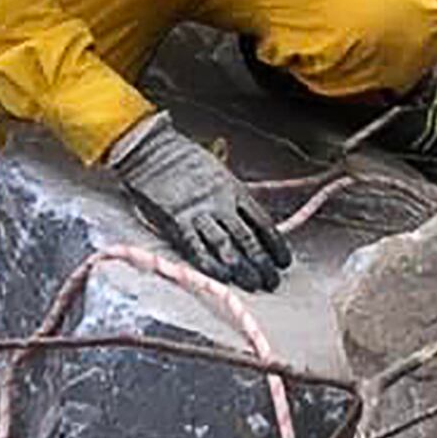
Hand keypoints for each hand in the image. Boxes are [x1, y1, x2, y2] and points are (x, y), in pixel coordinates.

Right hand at [105, 113, 288, 289]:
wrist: (152, 152)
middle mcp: (220, 204)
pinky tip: (223, 278)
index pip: (263, 222)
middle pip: (248, 238)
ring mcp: (199, 214)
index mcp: (234, 190)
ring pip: (226, 246)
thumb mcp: (219, 172)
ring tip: (254, 285)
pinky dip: (210, 265)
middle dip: (262, 263)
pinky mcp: (176, 222)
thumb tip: (250, 218)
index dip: (276, 244)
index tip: (284, 261)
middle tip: (272, 282)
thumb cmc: (184, 159)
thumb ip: (234, 195)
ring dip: (242, 268)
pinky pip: (196, 248)